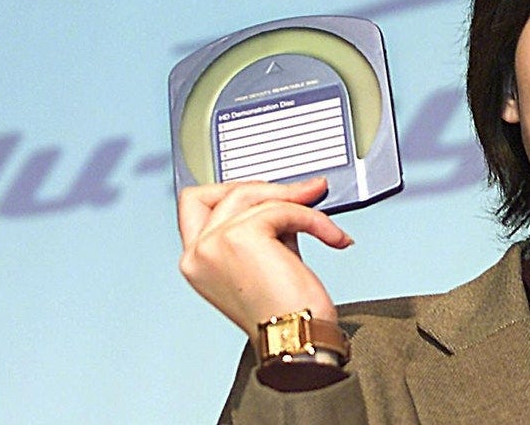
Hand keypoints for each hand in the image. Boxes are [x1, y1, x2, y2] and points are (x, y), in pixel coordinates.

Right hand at [177, 177, 352, 335]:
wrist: (298, 340)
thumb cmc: (288, 314)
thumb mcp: (264, 259)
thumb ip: (262, 226)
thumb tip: (289, 193)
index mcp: (197, 261)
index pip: (197, 202)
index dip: (234, 190)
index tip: (270, 192)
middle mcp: (197, 252)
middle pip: (228, 190)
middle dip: (271, 189)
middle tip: (306, 193)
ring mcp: (213, 243)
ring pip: (256, 194)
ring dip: (297, 203)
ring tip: (324, 224)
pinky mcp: (239, 237)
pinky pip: (283, 209)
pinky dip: (314, 220)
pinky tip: (333, 236)